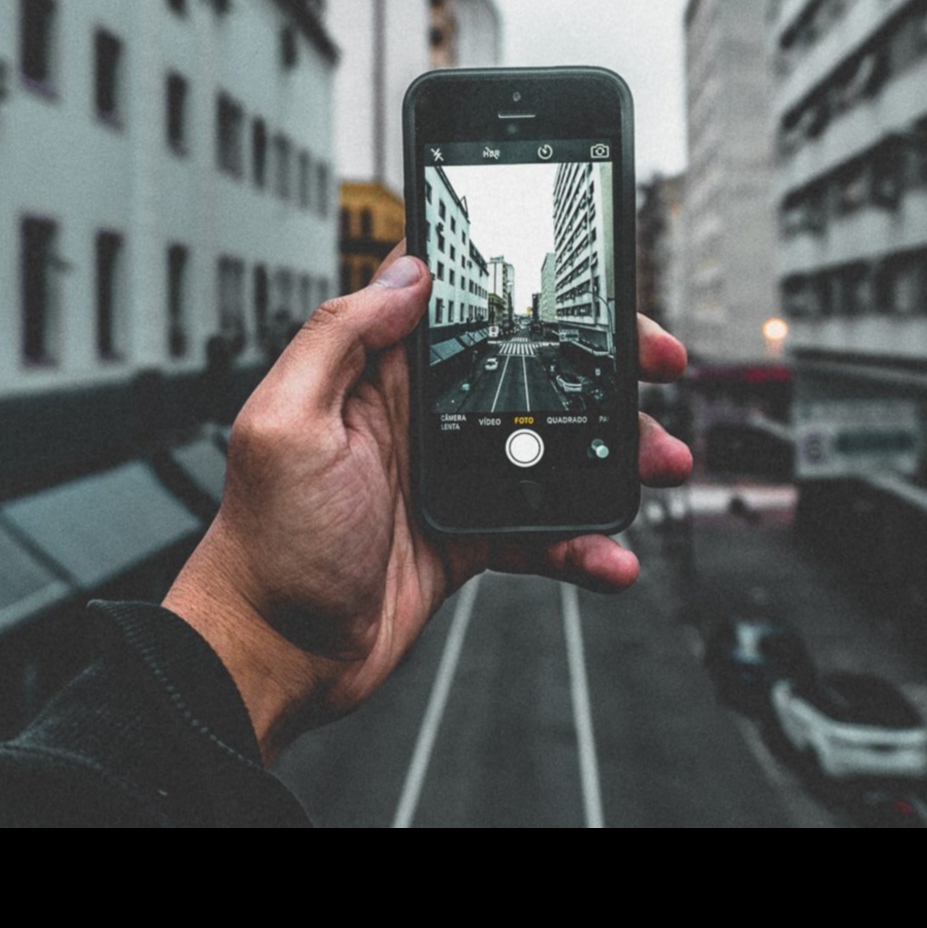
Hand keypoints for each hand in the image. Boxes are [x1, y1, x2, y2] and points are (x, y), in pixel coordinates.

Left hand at [164, 248, 691, 763]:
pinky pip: (545, 528)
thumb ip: (339, 338)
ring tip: (662, 463)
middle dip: (603, 364)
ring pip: (554, 445)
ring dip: (616, 451)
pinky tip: (611, 555)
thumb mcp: (285, 423)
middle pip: (531, 367)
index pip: (462, 302)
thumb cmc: (264, 544)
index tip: (592, 288)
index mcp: (378, 374)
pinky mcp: (471, 535)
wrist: (274, 654)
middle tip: (658, 365)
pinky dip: (585, 542)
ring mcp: (452, 476)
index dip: (530, 284)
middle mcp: (421, 416)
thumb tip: (405, 273)